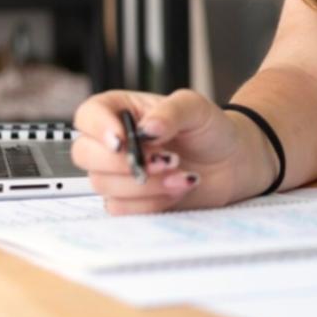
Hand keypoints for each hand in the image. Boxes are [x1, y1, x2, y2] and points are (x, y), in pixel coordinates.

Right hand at [71, 89, 267, 214]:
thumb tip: (147, 128)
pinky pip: (122, 208)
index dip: (98, 128)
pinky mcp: (130, 200)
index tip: (122, 140)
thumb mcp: (196, 107)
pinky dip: (152, 201)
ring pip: (103, 184)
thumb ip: (171, 112)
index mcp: (121, 111)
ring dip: (145, 183)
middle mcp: (114, 142)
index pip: (88, 115)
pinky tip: (178, 188)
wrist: (231, 162)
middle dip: (124, 162)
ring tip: (181, 173)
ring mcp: (118, 173)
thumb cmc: (209, 129)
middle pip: (85, 154)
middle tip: (165, 159)